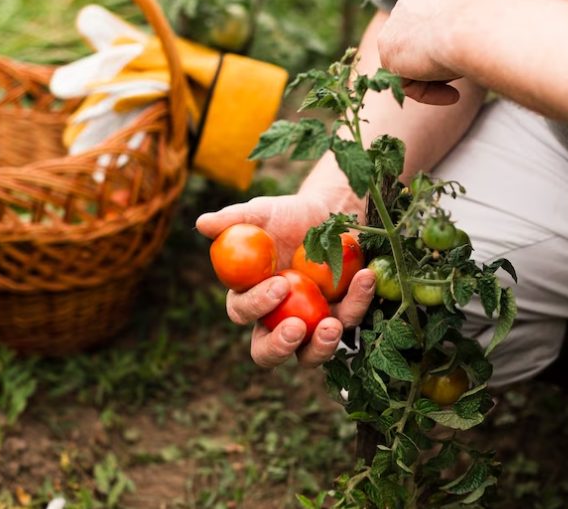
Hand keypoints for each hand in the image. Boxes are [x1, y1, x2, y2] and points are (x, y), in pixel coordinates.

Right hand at [196, 193, 374, 367]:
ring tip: (332, 325)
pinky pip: (350, 319)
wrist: (330, 213)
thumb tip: (202, 223)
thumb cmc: (288, 216)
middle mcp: (277, 319)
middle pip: (267, 352)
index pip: (243, 312)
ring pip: (310, 355)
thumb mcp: (263, 212)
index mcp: (250, 297)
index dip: (256, 305)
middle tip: (296, 329)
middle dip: (279, 346)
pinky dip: (358, 301)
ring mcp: (311, 324)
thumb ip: (234, 219)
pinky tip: (365, 277)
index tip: (279, 286)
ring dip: (321, 346)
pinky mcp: (342, 317)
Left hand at [378, 0, 494, 104]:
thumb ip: (482, 18)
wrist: (477, 22)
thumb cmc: (497, 17)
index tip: (469, 54)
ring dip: (436, 75)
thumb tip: (497, 31)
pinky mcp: (388, 48)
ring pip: (412, 59)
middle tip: (464, 71)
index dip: (449, 39)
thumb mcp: (495, 9)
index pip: (435, 14)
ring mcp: (396, 22)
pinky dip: (428, 93)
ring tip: (462, 80)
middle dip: (438, 58)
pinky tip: (454, 95)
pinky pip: (405, 80)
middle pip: (420, 37)